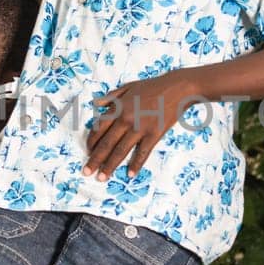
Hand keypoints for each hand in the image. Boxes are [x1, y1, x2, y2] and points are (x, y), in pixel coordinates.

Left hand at [85, 71, 202, 179]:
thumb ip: (111, 97)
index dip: (91, 142)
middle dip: (95, 160)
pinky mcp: (154, 134)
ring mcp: (140, 128)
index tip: (87, 152)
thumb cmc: (153, 87)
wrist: (177, 88)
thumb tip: (96, 105)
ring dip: (110, 166)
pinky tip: (130, 175)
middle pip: (106, 144)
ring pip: (121, 151)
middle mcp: (126, 120)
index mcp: (118, 109)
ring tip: (102, 178)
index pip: (98, 129)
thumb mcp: (128, 87)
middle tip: (86, 172)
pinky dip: (136, 165)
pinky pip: (142, 153)